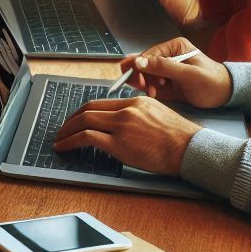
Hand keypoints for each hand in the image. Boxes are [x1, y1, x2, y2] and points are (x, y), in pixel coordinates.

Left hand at [53, 94, 199, 175]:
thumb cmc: (179, 138)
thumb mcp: (158, 114)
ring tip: (59, 139)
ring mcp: (122, 126)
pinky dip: (71, 141)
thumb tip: (121, 121)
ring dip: (66, 131)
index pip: (100, 103)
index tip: (76, 120)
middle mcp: (126, 110)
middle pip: (88, 110)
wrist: (191, 149)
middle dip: (70, 120)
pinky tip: (64, 147)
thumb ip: (138, 114)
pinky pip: (87, 138)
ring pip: (84, 122)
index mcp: (136, 102)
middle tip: (62, 129)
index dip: (83, 112)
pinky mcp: (119, 143)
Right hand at [120, 38, 231, 107]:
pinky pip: (149, 82)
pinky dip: (148, 89)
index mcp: (173, 47)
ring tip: (153, 93)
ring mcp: (165, 68)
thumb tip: (137, 62)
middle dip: (140, 77)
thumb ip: (164, 67)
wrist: (226, 95)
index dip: (139, 68)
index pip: (146, 55)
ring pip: (143, 74)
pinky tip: (155, 94)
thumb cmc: (211, 82)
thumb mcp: (189, 74)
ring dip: (144, 84)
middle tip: (145, 89)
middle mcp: (167, 55)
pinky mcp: (165, 81)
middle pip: (142, 64)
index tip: (140, 83)